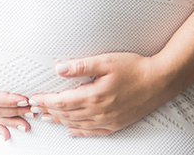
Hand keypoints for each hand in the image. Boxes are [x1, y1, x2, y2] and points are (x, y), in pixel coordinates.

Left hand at [27, 52, 172, 137]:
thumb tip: (59, 68)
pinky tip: (71, 131)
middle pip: (67, 114)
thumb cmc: (135, 68)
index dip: (45, 101)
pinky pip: (93, 132)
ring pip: (77, 124)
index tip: (32, 98)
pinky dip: (79, 132)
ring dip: (59, 121)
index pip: (62, 101)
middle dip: (48, 111)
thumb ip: (81, 66)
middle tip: (33, 108)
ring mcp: (108, 120)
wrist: (160, 81)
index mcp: (94, 96)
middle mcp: (99, 112)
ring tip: (46, 117)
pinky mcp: (116, 124)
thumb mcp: (106, 61)